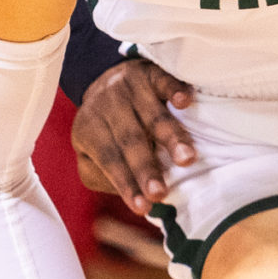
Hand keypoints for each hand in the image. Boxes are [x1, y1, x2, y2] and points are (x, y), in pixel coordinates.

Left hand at [73, 57, 199, 212]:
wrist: (106, 80)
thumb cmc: (105, 129)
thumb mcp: (91, 153)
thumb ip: (101, 175)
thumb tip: (126, 193)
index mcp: (90, 129)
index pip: (109, 160)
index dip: (125, 184)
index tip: (143, 207)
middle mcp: (108, 106)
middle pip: (130, 140)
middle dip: (146, 168)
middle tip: (161, 192)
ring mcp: (129, 86)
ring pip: (152, 114)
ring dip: (171, 136)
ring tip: (187, 159)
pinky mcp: (150, 70)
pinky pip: (164, 79)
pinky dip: (175, 89)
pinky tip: (186, 101)